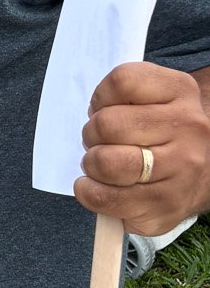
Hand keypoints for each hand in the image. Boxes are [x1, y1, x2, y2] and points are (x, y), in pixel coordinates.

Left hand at [75, 62, 209, 234]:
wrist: (205, 172)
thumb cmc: (163, 131)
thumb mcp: (153, 97)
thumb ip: (122, 95)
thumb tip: (92, 116)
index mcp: (180, 91)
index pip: (122, 82)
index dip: (100, 98)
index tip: (104, 110)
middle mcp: (187, 128)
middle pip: (108, 124)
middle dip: (92, 135)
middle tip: (100, 142)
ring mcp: (181, 169)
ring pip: (107, 163)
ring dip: (92, 165)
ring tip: (100, 166)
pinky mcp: (167, 205)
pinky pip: (106, 198)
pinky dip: (89, 193)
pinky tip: (96, 188)